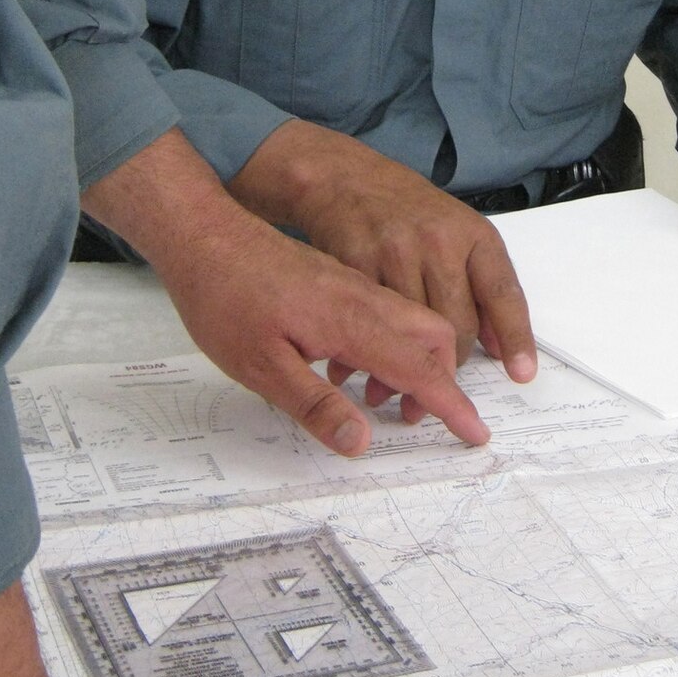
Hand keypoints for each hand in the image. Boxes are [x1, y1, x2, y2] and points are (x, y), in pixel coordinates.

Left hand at [84, 129, 490, 452]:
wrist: (202, 234)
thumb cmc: (224, 299)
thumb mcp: (260, 367)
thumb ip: (314, 405)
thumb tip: (360, 441)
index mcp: (350, 321)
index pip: (419, 368)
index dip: (451, 405)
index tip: (475, 433)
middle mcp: (362, 298)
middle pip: (433, 335)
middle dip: (442, 380)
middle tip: (421, 420)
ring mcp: (352, 285)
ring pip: (412, 319)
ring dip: (417, 360)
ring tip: (384, 398)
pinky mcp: (337, 279)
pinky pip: (387, 310)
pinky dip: (394, 340)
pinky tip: (357, 363)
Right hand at [228, 120, 535, 381]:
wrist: (344, 178)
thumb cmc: (409, 211)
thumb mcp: (458, 231)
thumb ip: (481, 284)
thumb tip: (500, 346)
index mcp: (473, 236)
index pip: (503, 293)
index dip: (516, 338)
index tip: (522, 375)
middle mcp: (439, 241)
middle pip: (457, 324)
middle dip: (450, 366)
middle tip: (438, 391)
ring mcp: (397, 249)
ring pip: (415, 329)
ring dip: (405, 369)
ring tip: (395, 393)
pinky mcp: (357, 260)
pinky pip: (371, 320)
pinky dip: (366, 351)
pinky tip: (360, 371)